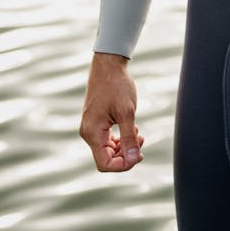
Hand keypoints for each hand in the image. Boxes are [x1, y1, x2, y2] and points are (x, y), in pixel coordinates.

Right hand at [79, 52, 144, 171]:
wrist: (108, 65)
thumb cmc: (117, 86)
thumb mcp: (127, 112)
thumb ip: (129, 138)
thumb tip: (133, 159)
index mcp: (92, 133)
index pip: (105, 164)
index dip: (123, 164)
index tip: (139, 153)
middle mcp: (88, 133)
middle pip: (107, 158)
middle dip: (126, 154)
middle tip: (141, 139)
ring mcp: (91, 128)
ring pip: (108, 150)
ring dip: (125, 146)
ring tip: (137, 132)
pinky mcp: (96, 122)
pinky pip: (108, 140)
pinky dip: (120, 138)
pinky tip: (132, 128)